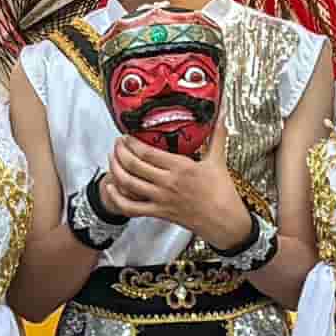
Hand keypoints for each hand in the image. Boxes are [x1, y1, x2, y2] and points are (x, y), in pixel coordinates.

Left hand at [105, 139, 251, 249]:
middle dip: (120, 152)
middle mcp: (167, 182)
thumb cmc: (222, 192)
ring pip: (129, 184)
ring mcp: (161, 199)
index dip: (132, 143)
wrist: (224, 220)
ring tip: (112, 159)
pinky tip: (111, 188)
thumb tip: (222, 115)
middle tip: (117, 144)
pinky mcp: (160, 212)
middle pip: (134, 165)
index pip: (147, 152)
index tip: (126, 136)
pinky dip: (117, 198)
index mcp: (181, 167)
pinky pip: (132, 207)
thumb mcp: (217, 161)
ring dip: (116, 170)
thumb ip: (217, 136)